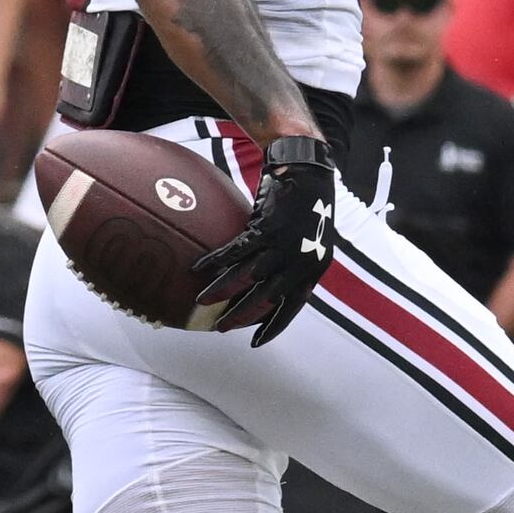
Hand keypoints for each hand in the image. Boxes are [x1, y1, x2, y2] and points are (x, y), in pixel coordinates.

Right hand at [196, 138, 336, 341]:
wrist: (307, 169)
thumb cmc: (306, 203)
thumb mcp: (308, 239)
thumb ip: (292, 261)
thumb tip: (268, 279)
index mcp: (313, 268)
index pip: (293, 307)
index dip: (274, 326)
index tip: (257, 342)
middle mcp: (300, 262)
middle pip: (267, 298)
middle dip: (242, 315)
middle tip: (221, 327)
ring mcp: (284, 245)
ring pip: (248, 277)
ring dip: (223, 290)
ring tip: (202, 300)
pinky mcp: (266, 228)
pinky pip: (236, 251)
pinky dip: (217, 261)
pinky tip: (200, 268)